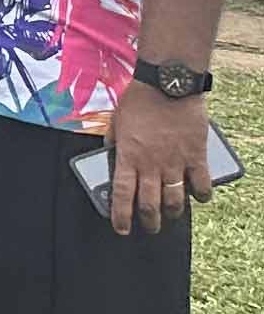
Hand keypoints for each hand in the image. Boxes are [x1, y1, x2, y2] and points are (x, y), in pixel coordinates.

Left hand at [105, 78, 216, 236]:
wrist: (168, 85)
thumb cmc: (139, 100)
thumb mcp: (116, 121)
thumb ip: (113, 142)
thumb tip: (110, 154)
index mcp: (128, 156)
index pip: (121, 195)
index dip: (121, 216)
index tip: (121, 229)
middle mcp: (151, 164)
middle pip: (149, 204)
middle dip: (149, 221)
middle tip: (150, 227)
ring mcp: (175, 162)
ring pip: (175, 200)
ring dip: (173, 212)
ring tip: (172, 216)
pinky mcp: (196, 156)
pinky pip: (202, 184)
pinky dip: (202, 195)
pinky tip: (199, 198)